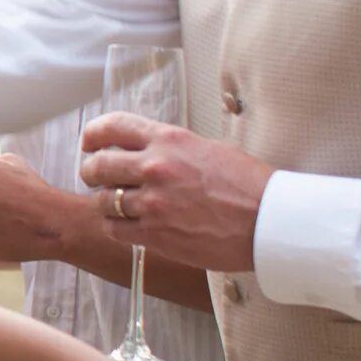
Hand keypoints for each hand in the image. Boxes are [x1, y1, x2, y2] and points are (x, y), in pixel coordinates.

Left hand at [76, 116, 268, 273]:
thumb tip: (146, 151)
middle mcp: (155, 168)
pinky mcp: (156, 234)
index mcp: (169, 140)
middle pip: (97, 165)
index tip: (89, 142)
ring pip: (104, 200)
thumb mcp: (208, 149)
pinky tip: (129, 226)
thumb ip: (171, 149)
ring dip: (107, 202)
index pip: (112, 126)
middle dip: (92, 171)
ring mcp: (153, 202)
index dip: (93, 134)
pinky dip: (117, 227)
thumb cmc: (249, 186)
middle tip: (97, 178)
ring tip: (119, 204)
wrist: (271, 222)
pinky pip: (116, 229)